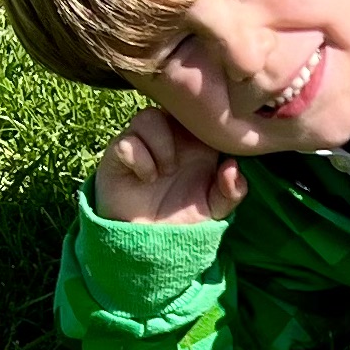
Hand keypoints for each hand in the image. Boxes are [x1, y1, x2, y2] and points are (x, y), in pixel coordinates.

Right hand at [91, 107, 246, 225]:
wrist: (147, 243)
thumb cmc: (182, 219)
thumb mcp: (215, 210)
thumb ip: (232, 192)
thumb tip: (232, 167)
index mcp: (195, 143)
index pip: (201, 113)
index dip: (208, 120)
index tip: (213, 140)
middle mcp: (168, 137)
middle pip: (173, 106)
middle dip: (183, 126)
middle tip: (190, 156)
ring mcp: (142, 144)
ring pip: (148, 116)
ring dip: (161, 143)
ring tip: (166, 171)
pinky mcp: (118, 156)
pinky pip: (125, 141)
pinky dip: (139, 158)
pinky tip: (147, 178)